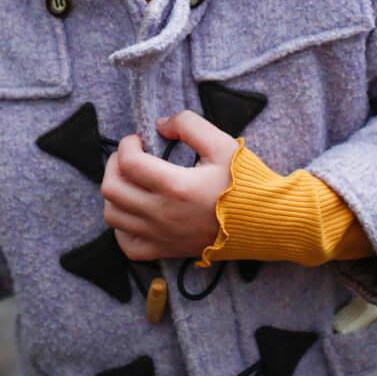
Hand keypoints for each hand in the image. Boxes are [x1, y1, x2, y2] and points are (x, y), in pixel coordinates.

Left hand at [99, 111, 237, 260]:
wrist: (265, 222)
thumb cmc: (245, 183)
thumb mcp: (222, 144)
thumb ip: (189, 125)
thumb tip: (160, 125)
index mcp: (176, 186)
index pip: (128, 162)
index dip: (127, 144)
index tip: (139, 139)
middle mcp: (163, 214)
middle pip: (111, 189)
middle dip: (115, 164)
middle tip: (131, 156)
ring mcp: (162, 236)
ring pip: (113, 216)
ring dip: (116, 194)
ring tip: (132, 181)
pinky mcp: (166, 250)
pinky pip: (127, 245)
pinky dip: (122, 227)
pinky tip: (135, 212)